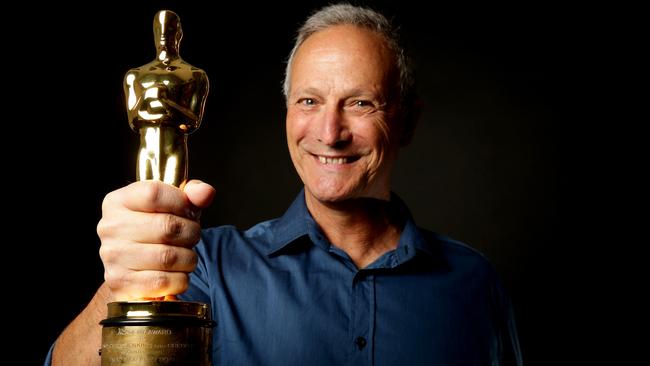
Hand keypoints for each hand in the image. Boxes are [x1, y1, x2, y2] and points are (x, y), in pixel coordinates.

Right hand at [97, 179, 214, 299]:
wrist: (133, 269)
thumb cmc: (155, 232)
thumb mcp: (172, 206)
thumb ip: (191, 194)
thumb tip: (205, 193)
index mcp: (118, 201)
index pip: (154, 193)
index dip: (181, 203)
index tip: (189, 212)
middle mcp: (110, 227)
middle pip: (167, 227)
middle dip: (191, 233)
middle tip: (191, 237)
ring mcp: (112, 256)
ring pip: (169, 257)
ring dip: (188, 259)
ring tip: (185, 256)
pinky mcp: (119, 283)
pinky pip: (163, 282)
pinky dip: (180, 280)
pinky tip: (176, 274)